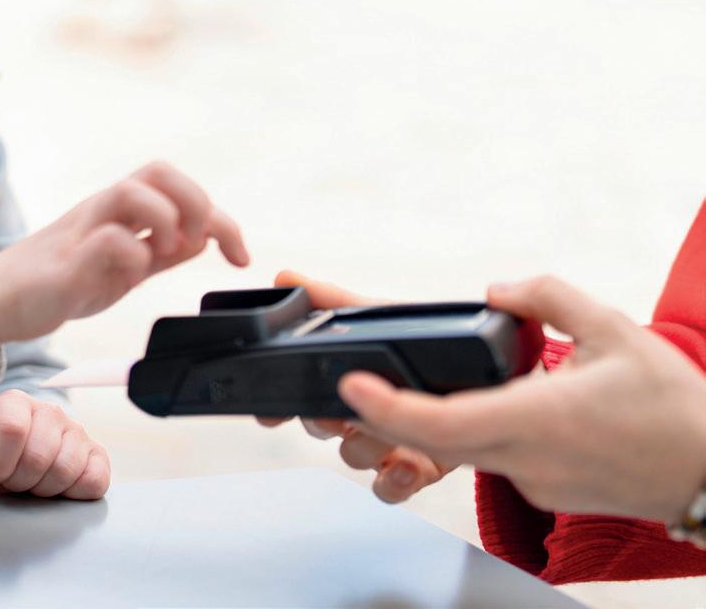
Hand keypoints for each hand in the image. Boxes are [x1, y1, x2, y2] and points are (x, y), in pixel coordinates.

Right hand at [0, 161, 247, 352]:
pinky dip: (133, 256)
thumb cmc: (58, 282)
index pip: (175, 185)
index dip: (220, 216)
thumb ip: (160, 252)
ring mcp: (83, 230)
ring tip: (166, 254)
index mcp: (119, 211)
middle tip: (202, 243)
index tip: (240, 257)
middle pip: (158, 171)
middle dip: (196, 202)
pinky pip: (107, 240)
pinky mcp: (66, 261)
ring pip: (132, 191)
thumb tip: (202, 239)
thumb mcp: (122, 267)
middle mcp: (103, 210)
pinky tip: (131, 277)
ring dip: (166, 220)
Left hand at [0, 390, 110, 499]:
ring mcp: (76, 430)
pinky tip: (57, 488)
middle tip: (12, 482)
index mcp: (14, 403)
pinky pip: (93, 481)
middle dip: (19, 481)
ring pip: (64, 470)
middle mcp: (49, 410)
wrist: (12, 469)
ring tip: (32, 483)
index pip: (12, 430)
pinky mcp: (97, 453)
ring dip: (43, 489)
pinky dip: (73, 494)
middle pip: (38, 456)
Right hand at [256, 270, 456, 503]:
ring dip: (364, 447)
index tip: (272, 412)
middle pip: (322, 428)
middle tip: (334, 413)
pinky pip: (393, 488)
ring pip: (354, 457)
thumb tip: (284, 277)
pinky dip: (395, 480)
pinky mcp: (422, 466)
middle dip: (324, 422)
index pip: (299, 396)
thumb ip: (332, 299)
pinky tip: (407, 463)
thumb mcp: (379, 315)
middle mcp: (361, 414)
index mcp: (347, 378)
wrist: (494, 369)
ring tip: (383, 432)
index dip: (280, 408)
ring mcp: (389, 442)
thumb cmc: (427, 343)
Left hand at [340, 276, 705, 521]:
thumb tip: (498, 289)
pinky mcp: (540, 491)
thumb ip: (549, 297)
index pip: (437, 423)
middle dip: (381, 412)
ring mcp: (529, 481)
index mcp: (534, 420)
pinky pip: (487, 458)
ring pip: (454, 451)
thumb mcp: (615, 329)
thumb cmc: (673, 407)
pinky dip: (465, 432)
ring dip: (420, 423)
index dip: (385, 407)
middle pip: (429, 440)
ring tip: (389, 387)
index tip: (349, 384)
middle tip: (347, 378)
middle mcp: (522, 459)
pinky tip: (464, 403)